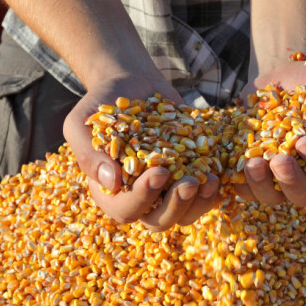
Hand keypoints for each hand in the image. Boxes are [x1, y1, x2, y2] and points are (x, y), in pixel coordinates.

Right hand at [63, 75, 221, 230]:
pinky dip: (215, 187)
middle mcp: (141, 197)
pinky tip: (222, 171)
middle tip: (189, 182)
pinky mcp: (189, 174)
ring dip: (201, 202)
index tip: (159, 172)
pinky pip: (205, 193)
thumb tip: (111, 182)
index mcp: (111, 193)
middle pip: (159, 220)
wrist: (131, 84)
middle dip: (176, 205)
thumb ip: (88, 153)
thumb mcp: (82, 123)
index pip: (126, 210)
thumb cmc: (101, 104)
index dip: (143, 197)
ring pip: (186, 213)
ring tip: (211, 179)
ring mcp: (168, 189)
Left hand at [234, 61, 305, 206]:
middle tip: (280, 161)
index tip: (304, 141)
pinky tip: (231, 163)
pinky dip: (236, 179)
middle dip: (291, 181)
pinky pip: (242, 187)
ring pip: (271, 197)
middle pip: (304, 196)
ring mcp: (276, 176)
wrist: (283, 73)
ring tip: (253, 163)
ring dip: (261, 185)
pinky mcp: (251, 171)